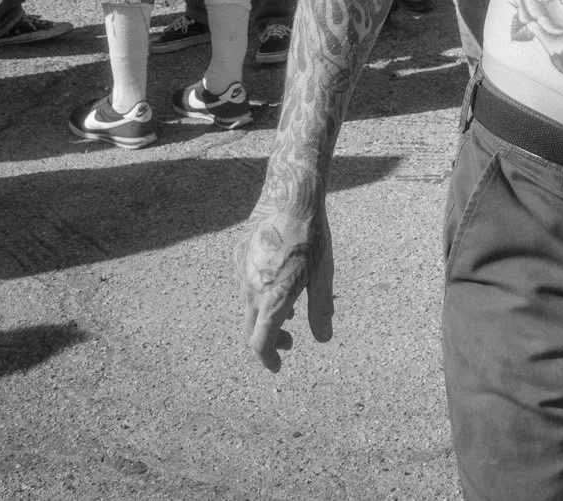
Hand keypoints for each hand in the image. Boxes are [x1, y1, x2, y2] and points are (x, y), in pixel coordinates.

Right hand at [235, 203, 335, 371]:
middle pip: (251, 330)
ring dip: (264, 317)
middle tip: (289, 345)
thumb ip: (321, 309)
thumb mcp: (323, 275)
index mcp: (271, 299)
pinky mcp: (238, 254)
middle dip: (269, 342)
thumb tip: (324, 339)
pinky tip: (277, 283)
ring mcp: (241, 271)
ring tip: (289, 315)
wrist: (289, 196)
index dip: (268, 359)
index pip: (260, 344)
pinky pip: (245, 283)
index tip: (277, 366)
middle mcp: (250, 289)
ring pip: (248, 306)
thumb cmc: (312, 236)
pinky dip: (259, 294)